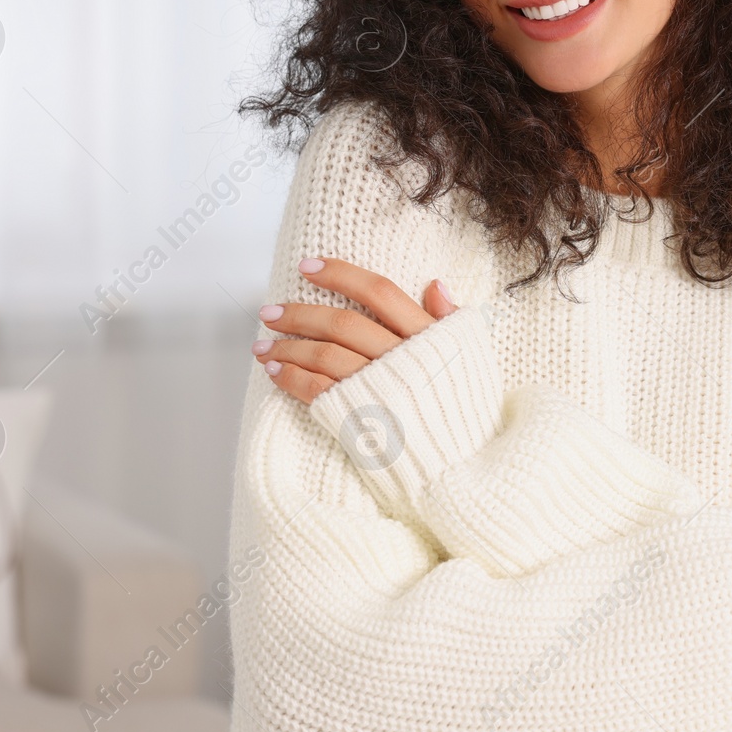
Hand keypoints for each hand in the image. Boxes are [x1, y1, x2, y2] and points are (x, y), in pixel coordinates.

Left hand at [254, 256, 459, 406]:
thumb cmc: (462, 407)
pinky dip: (291, 378)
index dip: (341, 274)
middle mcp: (401, 357)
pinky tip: (274, 371)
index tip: (307, 266)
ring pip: (324, 354)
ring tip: (262, 344)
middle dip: (299, 313)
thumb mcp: (469, 355)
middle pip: (342, 323)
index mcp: (427, 336)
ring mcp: (379, 387)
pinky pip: (318, 390)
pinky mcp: (360, 417)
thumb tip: (435, 284)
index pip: (379, 291)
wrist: (459, 464)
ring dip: (287, 346)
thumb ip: (450, 320)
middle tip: (269, 311)